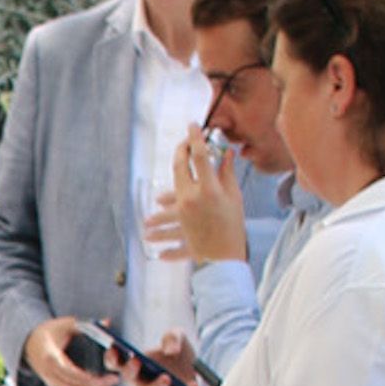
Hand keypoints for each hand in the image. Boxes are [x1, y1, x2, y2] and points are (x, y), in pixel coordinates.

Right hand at [28, 313, 123, 385]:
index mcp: (50, 357)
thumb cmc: (49, 331)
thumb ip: (86, 324)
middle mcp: (49, 373)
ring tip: (110, 382)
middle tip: (115, 379)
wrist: (29, 342)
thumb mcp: (65, 324)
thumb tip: (107, 322)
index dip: (87, 377)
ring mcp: (51, 381)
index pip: (70, 372)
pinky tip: (100, 385)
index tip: (104, 376)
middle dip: (97, 385)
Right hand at [122, 333, 205, 385]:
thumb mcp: (178, 338)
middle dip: (130, 369)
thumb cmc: (180, 356)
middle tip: (136, 360)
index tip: (114, 346)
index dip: (111, 354)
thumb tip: (170, 350)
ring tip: (167, 378)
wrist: (198, 376)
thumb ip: (172, 337)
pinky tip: (192, 385)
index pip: (115, 360)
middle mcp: (137, 381)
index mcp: (134, 362)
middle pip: (127, 377)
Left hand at [161, 127, 249, 266]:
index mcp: (208, 189)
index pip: (199, 156)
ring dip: (157, 215)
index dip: (195, 138)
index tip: (193, 125)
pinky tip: (157, 250)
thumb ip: (227, 174)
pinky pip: (169, 239)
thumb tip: (226, 153)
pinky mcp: (177, 230)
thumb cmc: (235, 225)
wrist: (228, 259)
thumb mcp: (234, 197)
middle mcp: (191, 199)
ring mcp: (182, 215)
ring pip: (164, 206)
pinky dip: (166, 249)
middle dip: (179, 154)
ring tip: (149, 220)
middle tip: (182, 146)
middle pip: (178, 169)